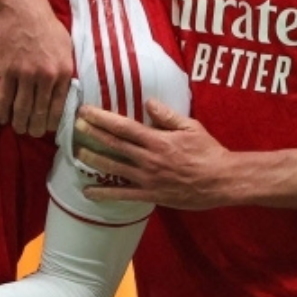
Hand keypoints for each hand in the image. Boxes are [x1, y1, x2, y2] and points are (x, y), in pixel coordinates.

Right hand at [0, 0, 72, 136]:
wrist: (22, 6)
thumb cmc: (45, 23)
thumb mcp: (66, 45)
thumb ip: (66, 68)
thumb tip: (65, 90)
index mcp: (64, 71)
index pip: (59, 108)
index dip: (52, 123)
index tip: (47, 129)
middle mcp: (47, 76)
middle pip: (40, 113)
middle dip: (35, 128)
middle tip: (30, 134)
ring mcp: (26, 74)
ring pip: (22, 109)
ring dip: (19, 123)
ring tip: (17, 129)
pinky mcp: (8, 70)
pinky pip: (5, 98)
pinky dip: (3, 111)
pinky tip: (2, 119)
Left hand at [74, 98, 235, 209]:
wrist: (221, 181)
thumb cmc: (208, 152)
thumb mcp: (191, 127)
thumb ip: (167, 116)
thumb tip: (148, 102)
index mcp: (157, 140)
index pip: (123, 126)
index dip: (102, 118)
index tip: (86, 110)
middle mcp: (148, 158)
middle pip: (114, 144)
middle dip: (92, 133)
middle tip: (75, 124)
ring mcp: (148, 178)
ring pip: (114, 168)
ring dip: (93, 159)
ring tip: (77, 152)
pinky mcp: (150, 195)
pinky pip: (123, 195)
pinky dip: (104, 193)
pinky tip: (88, 192)